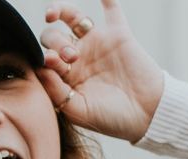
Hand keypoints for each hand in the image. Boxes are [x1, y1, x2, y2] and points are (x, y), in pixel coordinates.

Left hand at [35, 0, 164, 142]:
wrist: (148, 115)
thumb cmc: (112, 119)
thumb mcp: (79, 111)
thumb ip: (56, 92)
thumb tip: (39, 68)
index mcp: (65, 76)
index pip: (44, 59)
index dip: (43, 58)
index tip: (52, 63)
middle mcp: (77, 57)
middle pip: (54, 38)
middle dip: (56, 43)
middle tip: (72, 58)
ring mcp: (96, 43)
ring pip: (72, 19)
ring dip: (60, 12)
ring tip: (53, 14)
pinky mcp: (118, 34)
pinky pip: (111, 10)